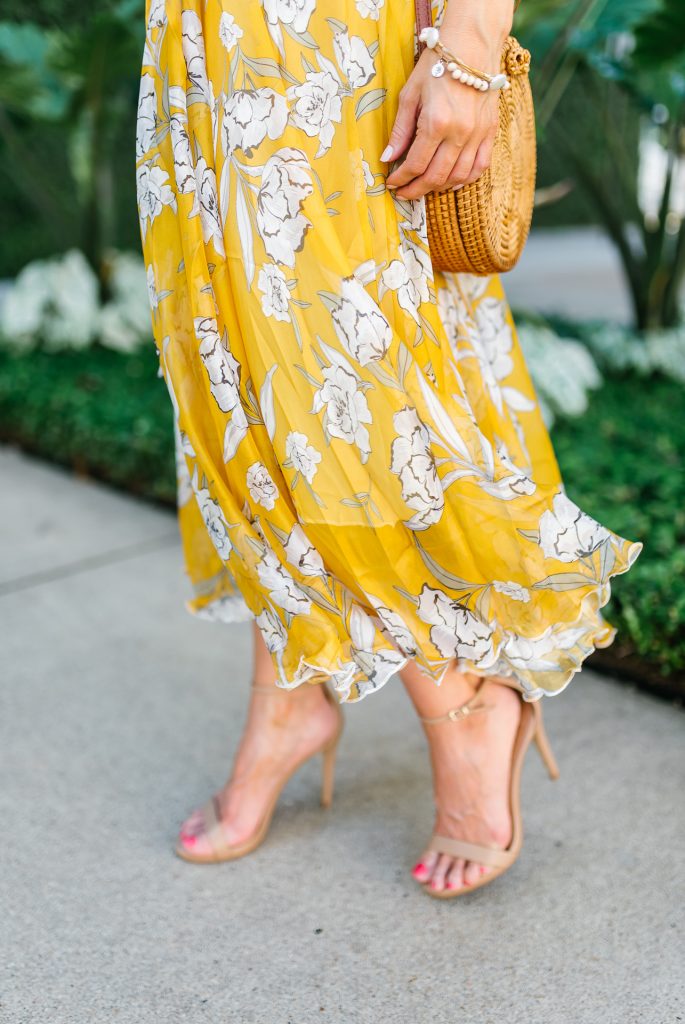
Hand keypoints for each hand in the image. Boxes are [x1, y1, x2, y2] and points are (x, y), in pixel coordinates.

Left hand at [382, 4, 513, 199]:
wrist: (472, 44)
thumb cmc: (436, 65)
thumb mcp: (410, 95)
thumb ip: (400, 130)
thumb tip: (388, 158)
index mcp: (436, 123)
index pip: (415, 164)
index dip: (401, 179)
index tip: (392, 184)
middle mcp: (459, 133)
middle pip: (436, 176)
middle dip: (417, 189)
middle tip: (405, 193)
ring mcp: (477, 134)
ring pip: (458, 177)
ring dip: (439, 187)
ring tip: (425, 186)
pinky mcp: (490, 132)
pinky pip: (479, 166)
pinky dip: (465, 180)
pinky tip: (452, 183)